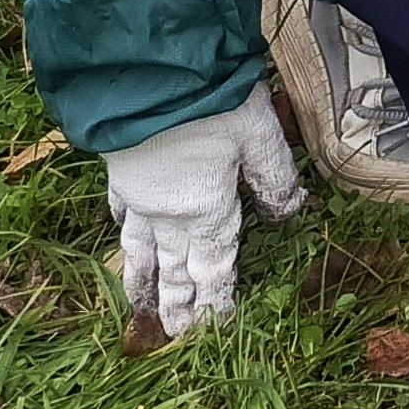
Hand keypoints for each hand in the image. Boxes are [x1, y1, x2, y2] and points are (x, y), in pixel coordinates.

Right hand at [104, 87, 305, 336]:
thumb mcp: (261, 136)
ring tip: (138, 308)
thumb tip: (289, 214)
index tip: (214, 332)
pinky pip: (121, 210)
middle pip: (175, 268)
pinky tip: (121, 233)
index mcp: (207, 210)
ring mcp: (139, 194)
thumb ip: (275, 178)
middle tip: (175, 338)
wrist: (150, 69)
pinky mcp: (120, 169)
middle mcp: (169, 213)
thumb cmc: (212, 101)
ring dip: (142, 280)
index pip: (214, 267)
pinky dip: (123, 229)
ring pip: (141, 248)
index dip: (216, 301)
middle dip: (177, 305)